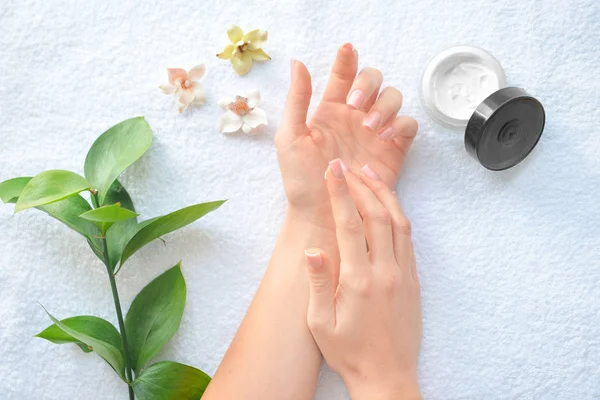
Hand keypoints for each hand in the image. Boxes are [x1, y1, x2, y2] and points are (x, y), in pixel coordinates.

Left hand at [276, 43, 417, 226]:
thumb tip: (298, 63)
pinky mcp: (393, 151)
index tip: (346, 49)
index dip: (347, 60)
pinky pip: (407, 126)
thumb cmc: (301, 180)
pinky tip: (385, 135)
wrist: (322, 214)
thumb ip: (297, 101)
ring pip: (393, 99)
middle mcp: (356, 117)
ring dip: (385, 105)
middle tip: (354, 104)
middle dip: (368, 84)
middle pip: (374, 81)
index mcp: (331, 111)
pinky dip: (401, 124)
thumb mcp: (290, 138)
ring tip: (370, 127)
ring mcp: (376, 133)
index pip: (343, 76)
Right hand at [304, 159, 421, 399]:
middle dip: (362, 185)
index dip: (341, 192)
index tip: (333, 170)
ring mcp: (404, 274)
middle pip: (378, 214)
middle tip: (348, 165)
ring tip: (369, 175)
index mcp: (359, 279)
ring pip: (399, 222)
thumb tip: (311, 249)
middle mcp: (385, 271)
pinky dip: (398, 215)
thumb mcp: (320, 323)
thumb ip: (317, 283)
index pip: (350, 223)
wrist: (387, 376)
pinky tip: (388, 206)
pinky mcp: (413, 280)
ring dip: (384, 194)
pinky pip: (408, 239)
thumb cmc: (350, 352)